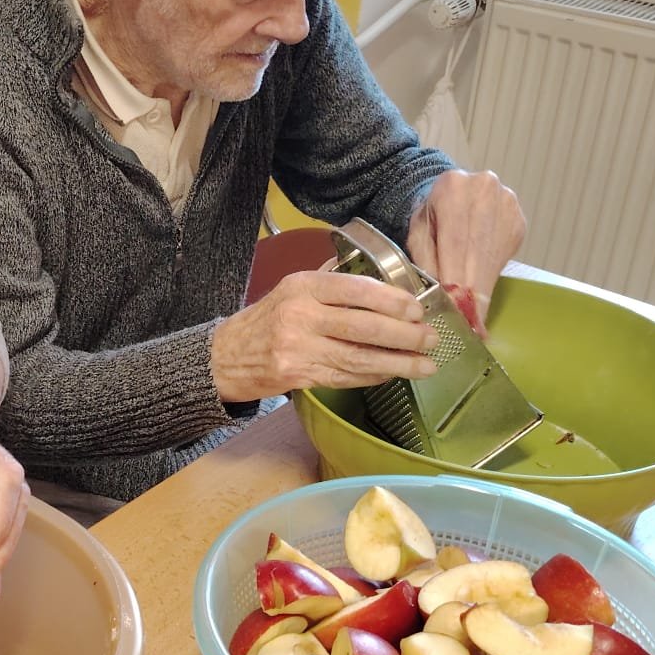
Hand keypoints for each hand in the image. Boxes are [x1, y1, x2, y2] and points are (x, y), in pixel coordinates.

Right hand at [210, 270, 436, 400]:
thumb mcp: (290, 288)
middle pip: (362, 326)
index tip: (417, 308)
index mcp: (303, 286)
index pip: (355, 289)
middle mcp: (301, 315)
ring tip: (426, 365)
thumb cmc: (266, 320)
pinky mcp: (299, 376)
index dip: (391, 300)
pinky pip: (346, 377)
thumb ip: (330, 281)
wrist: (224, 357)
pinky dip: (374, 376)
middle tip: (431, 339)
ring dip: (398, 363)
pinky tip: (393, 374)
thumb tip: (379, 277)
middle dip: (403, 335)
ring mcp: (299, 349)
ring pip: (359, 357)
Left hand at [405, 170, 525, 334]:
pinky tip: (479, 287)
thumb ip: (424, 262)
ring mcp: (507, 203)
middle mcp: (485, 191)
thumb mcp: (417, 232)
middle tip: (468, 325)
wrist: (451, 191)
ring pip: (493, 258)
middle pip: (477, 254)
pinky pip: (503, 255)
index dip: (457, 286)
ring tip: (474, 316)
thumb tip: (435, 301)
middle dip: (470, 294)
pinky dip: (490, 275)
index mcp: (453, 190)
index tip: (457, 316)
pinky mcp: (518, 219)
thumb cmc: (431, 214)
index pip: (455, 247)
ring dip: (482, 289)